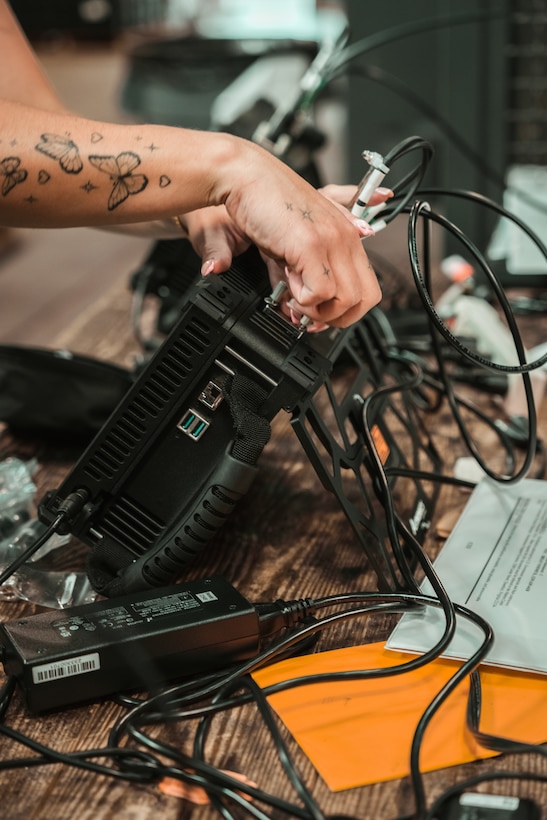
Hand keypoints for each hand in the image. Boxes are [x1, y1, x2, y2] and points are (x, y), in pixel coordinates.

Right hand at [220, 147, 386, 327]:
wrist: (244, 178)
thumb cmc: (265, 204)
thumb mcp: (291, 243)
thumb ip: (300, 276)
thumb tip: (300, 311)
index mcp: (347, 234)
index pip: (368, 288)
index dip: (346, 311)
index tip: (322, 314)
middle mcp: (346, 237)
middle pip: (365, 299)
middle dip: (336, 317)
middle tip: (309, 315)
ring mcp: (332, 241)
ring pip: (346, 299)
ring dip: (317, 310)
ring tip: (295, 297)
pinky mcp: (311, 245)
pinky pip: (320, 292)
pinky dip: (303, 300)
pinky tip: (288, 284)